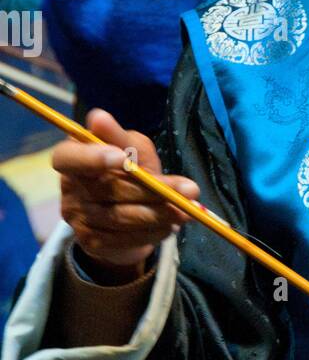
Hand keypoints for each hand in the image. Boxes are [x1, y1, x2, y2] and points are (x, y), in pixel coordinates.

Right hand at [53, 109, 199, 282]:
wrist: (125, 213)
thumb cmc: (129, 170)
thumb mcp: (131, 149)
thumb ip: (123, 139)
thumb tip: (99, 118)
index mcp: (71, 156)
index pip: (68, 157)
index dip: (92, 158)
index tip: (120, 158)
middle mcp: (69, 188)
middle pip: (109, 190)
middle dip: (153, 190)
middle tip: (190, 191)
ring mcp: (77, 217)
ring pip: (120, 217)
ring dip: (159, 214)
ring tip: (186, 211)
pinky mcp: (91, 242)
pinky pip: (124, 239)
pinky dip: (152, 232)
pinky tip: (169, 226)